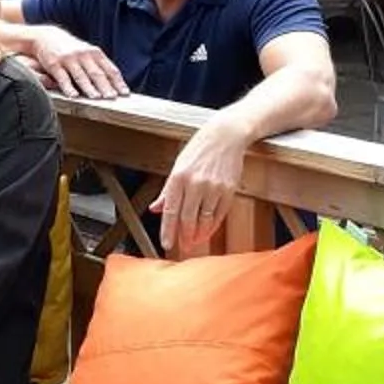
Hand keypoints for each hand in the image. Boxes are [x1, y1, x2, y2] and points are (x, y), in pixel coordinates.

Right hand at [23, 25, 128, 99]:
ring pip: (81, 76)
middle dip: (105, 86)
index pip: (110, 70)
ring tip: (96, 98)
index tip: (125, 93)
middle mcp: (84, 55)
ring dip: (89, 88)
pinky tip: (73, 96)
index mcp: (95, 54)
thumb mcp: (88, 53)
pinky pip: (63, 77)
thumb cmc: (72, 49)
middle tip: (112, 98)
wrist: (47, 36)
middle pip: (97, 73)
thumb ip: (99, 65)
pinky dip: (68, 87)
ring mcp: (69, 59)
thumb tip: (115, 84)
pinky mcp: (54, 63)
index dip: (118, 82)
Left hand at [151, 119, 250, 257]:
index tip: (166, 244)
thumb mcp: (178, 166)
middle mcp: (195, 183)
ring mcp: (213, 187)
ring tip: (194, 242)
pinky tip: (207, 231)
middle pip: (188, 219)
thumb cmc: (199, 150)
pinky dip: (212, 226)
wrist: (226, 136)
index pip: (171, 211)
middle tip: (182, 247)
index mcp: (178, 177)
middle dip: (184, 237)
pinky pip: (219, 215)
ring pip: (204, 220)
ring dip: (198, 234)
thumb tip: (155, 209)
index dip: (168, 230)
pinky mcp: (228, 190)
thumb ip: (167, 191)